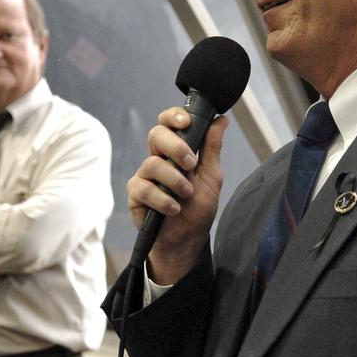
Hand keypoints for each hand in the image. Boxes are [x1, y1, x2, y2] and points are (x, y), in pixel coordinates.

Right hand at [126, 107, 228, 284]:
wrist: (187, 240)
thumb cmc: (198, 208)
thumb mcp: (211, 177)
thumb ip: (212, 149)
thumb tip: (221, 120)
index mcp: (174, 151)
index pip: (167, 124)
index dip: (173, 117)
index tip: (187, 122)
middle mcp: (157, 160)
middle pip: (155, 135)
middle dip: (175, 146)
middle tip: (191, 164)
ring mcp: (144, 176)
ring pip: (152, 164)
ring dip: (174, 180)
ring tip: (187, 195)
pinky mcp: (136, 195)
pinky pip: (144, 189)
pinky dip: (163, 200)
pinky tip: (174, 209)